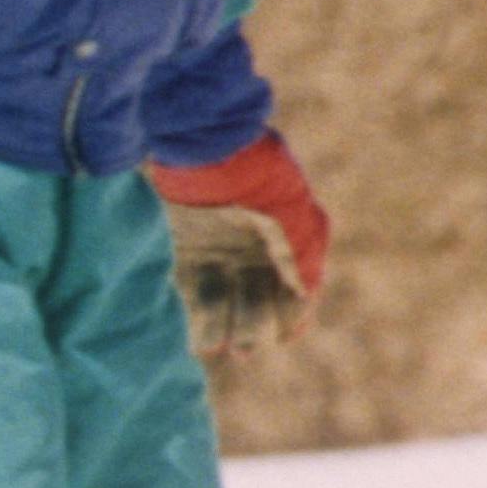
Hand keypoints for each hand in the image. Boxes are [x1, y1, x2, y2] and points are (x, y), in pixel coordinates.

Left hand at [155, 135, 332, 353]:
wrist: (198, 138)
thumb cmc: (252, 169)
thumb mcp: (288, 208)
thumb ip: (302, 251)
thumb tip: (306, 293)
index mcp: (283, 240)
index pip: (294, 290)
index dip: (292, 315)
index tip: (285, 335)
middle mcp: (249, 250)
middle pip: (256, 301)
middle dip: (254, 328)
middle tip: (245, 349)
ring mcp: (213, 251)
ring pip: (221, 301)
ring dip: (220, 328)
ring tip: (214, 347)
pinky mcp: (180, 250)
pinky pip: (189, 291)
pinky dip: (193, 316)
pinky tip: (195, 338)